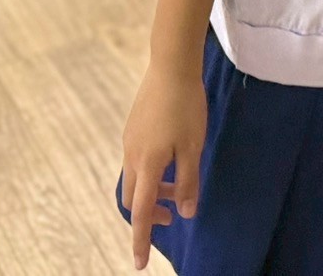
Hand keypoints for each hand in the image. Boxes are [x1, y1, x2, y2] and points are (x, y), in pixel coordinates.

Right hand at [120, 61, 205, 268]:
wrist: (170, 66)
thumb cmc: (186, 106)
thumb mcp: (193, 148)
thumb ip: (188, 182)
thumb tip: (185, 213)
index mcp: (146, 164)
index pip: (140, 212)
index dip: (140, 239)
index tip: (139, 263)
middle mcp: (131, 156)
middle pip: (132, 199)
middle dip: (149, 214)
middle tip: (173, 217)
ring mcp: (129, 141)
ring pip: (134, 180)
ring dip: (152, 192)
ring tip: (178, 187)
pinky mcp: (133, 129)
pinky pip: (136, 163)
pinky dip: (150, 174)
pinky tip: (170, 161)